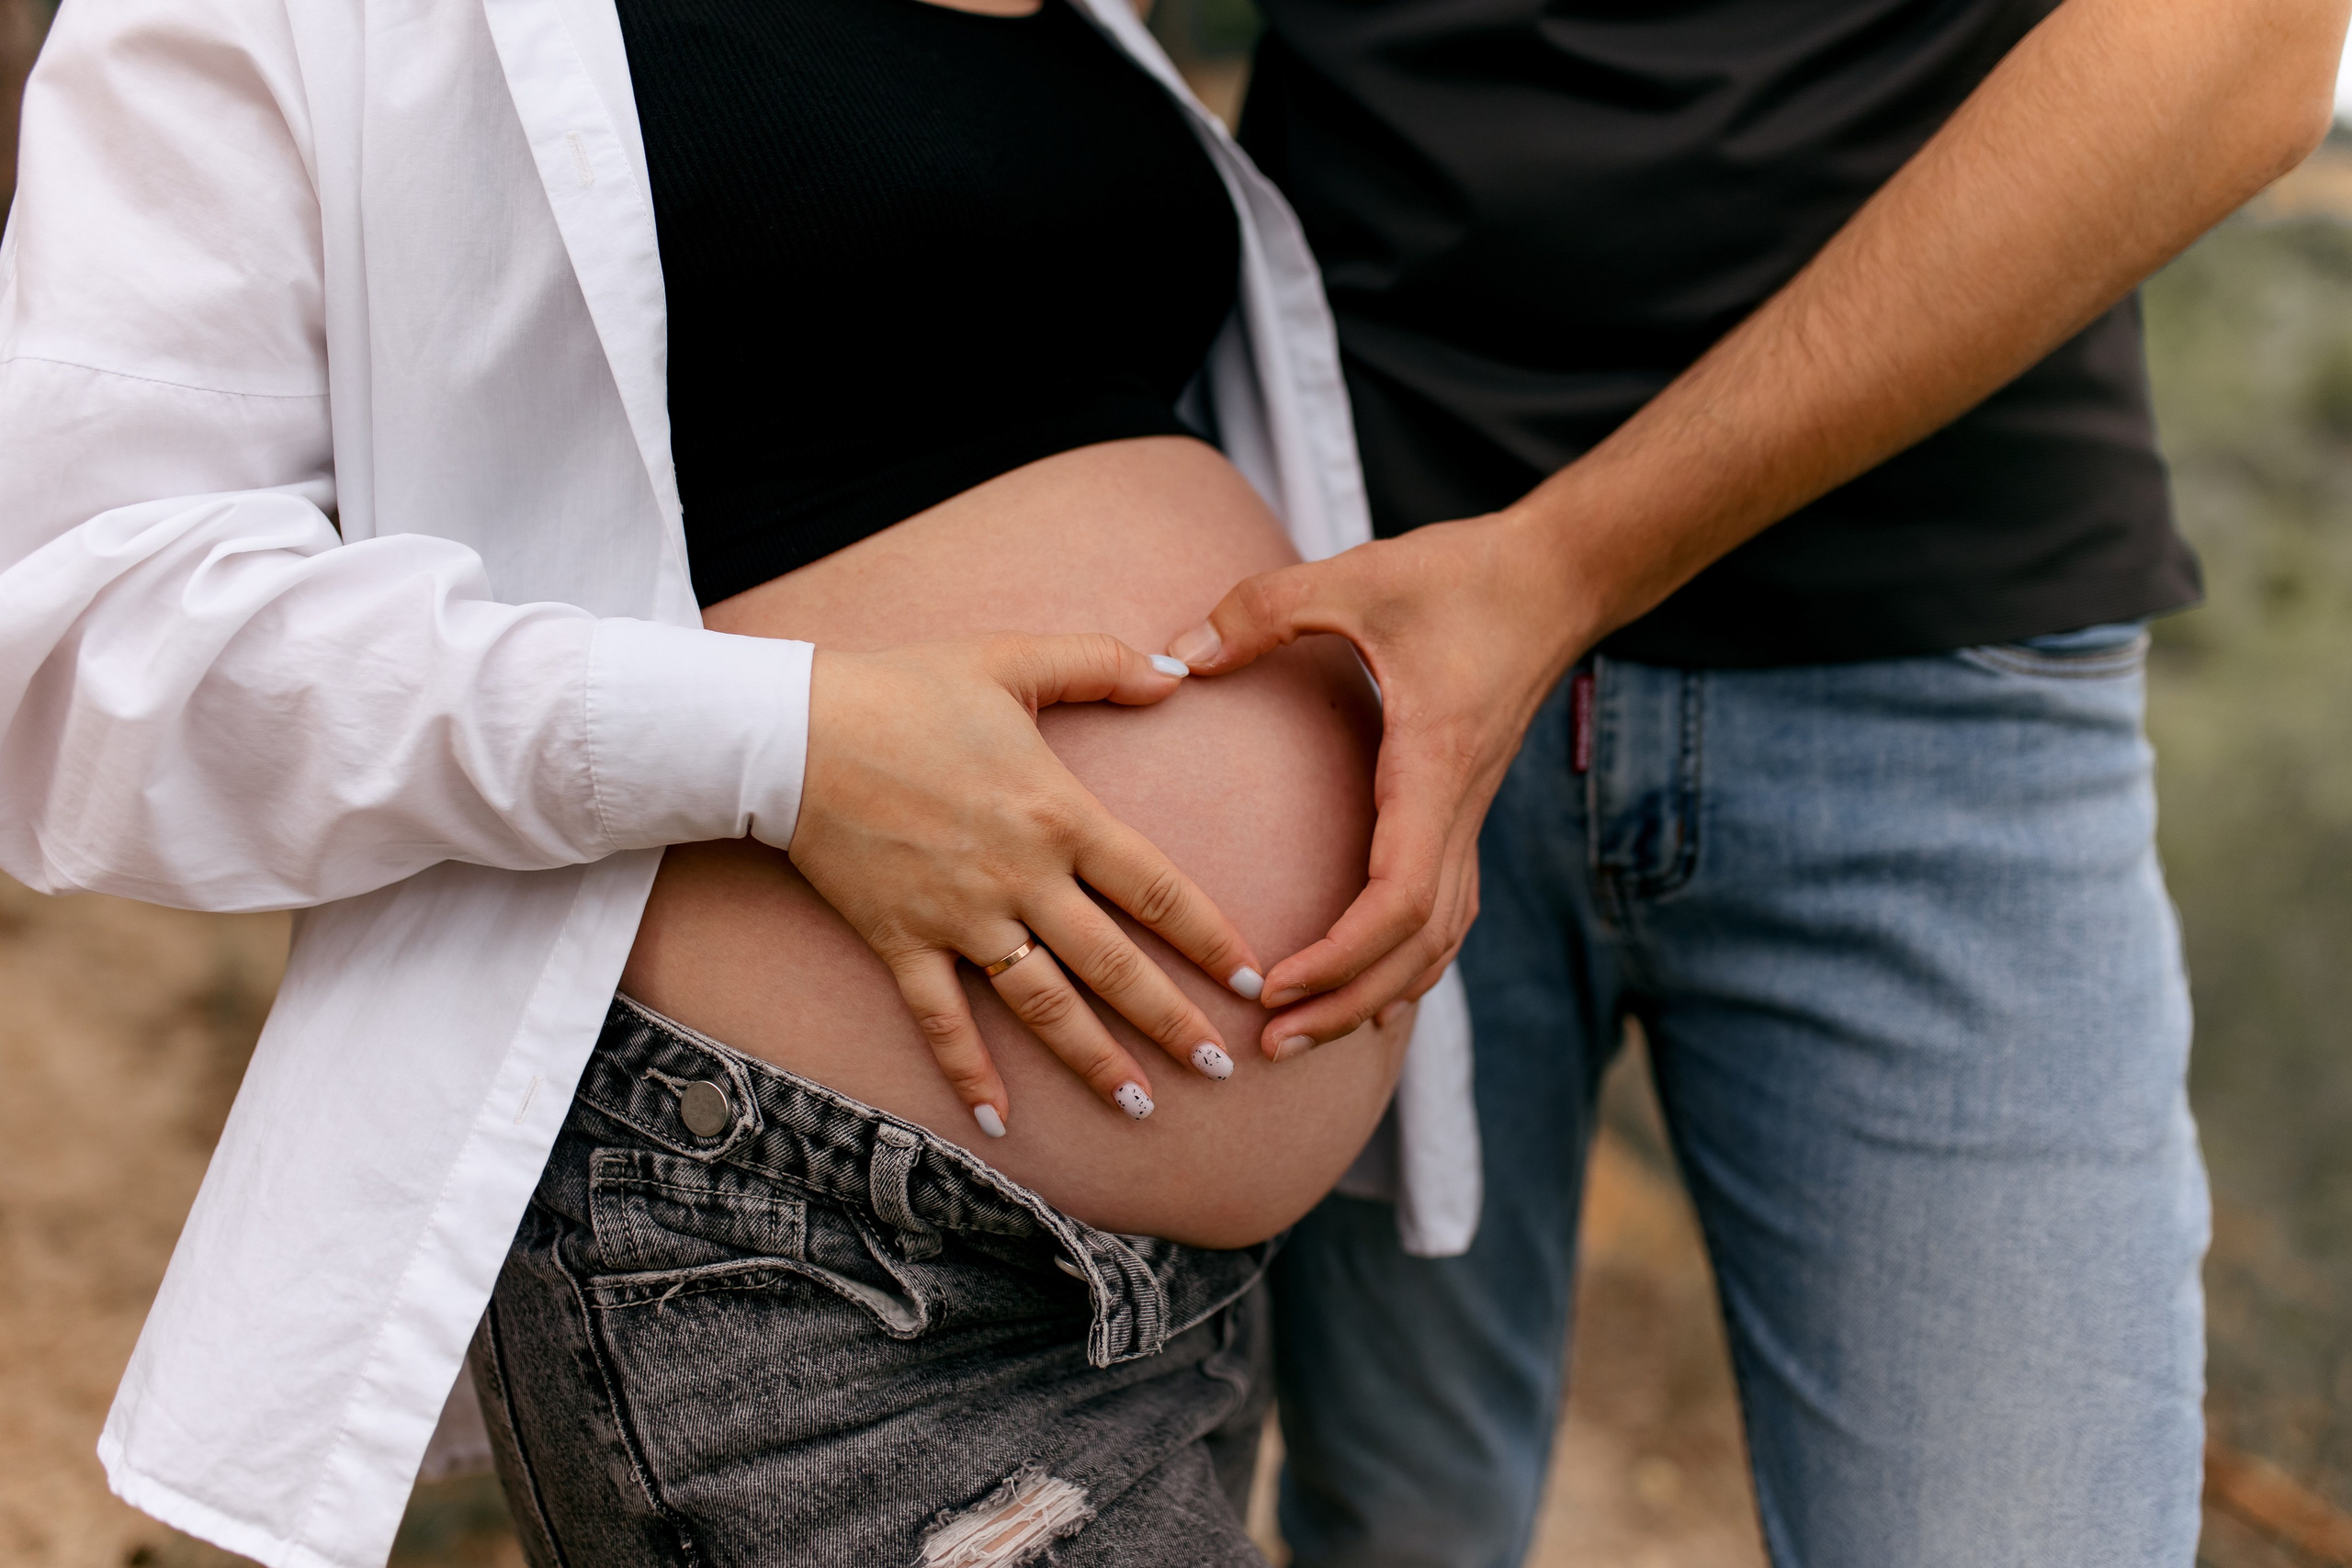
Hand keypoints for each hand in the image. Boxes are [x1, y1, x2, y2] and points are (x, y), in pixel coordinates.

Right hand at [785, 633, 1260, 1135]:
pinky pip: (942, 1020)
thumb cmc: (905, 688)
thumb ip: (1100, 663)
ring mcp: (961, 918)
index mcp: (1059, 814)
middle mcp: (1021, 878)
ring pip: (1043, 1006)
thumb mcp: (1011, 657)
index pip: (1157, 890)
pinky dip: (970, 1073)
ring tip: (1142, 1106)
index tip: (1254, 982)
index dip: (1212, 940)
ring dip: (1095, 1061)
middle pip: (1114, 965)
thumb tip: (1178, 671)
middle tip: (1221, 1069)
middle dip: (1174, 1022)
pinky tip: (1000, 1123)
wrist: (795, 731)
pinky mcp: (902, 942)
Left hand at [1167, 512, 1589, 1059]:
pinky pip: (1443, 913)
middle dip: (1344, 1005)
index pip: (1398, 900)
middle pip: (1415, 949)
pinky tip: (1363, 988)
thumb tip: (1178, 657)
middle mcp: (1457, 810)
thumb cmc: (1462, 576)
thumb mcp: (1356, 577)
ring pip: (1436, 942)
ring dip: (1373, 995)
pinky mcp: (1464, 809)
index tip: (1277, 986)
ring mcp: (1467, 815)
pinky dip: (1404, 962)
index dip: (1340, 958)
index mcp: (1430, 770)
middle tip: (1269, 1045)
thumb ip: (1264, 608)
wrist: (1555, 578)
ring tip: (1303, 1034)